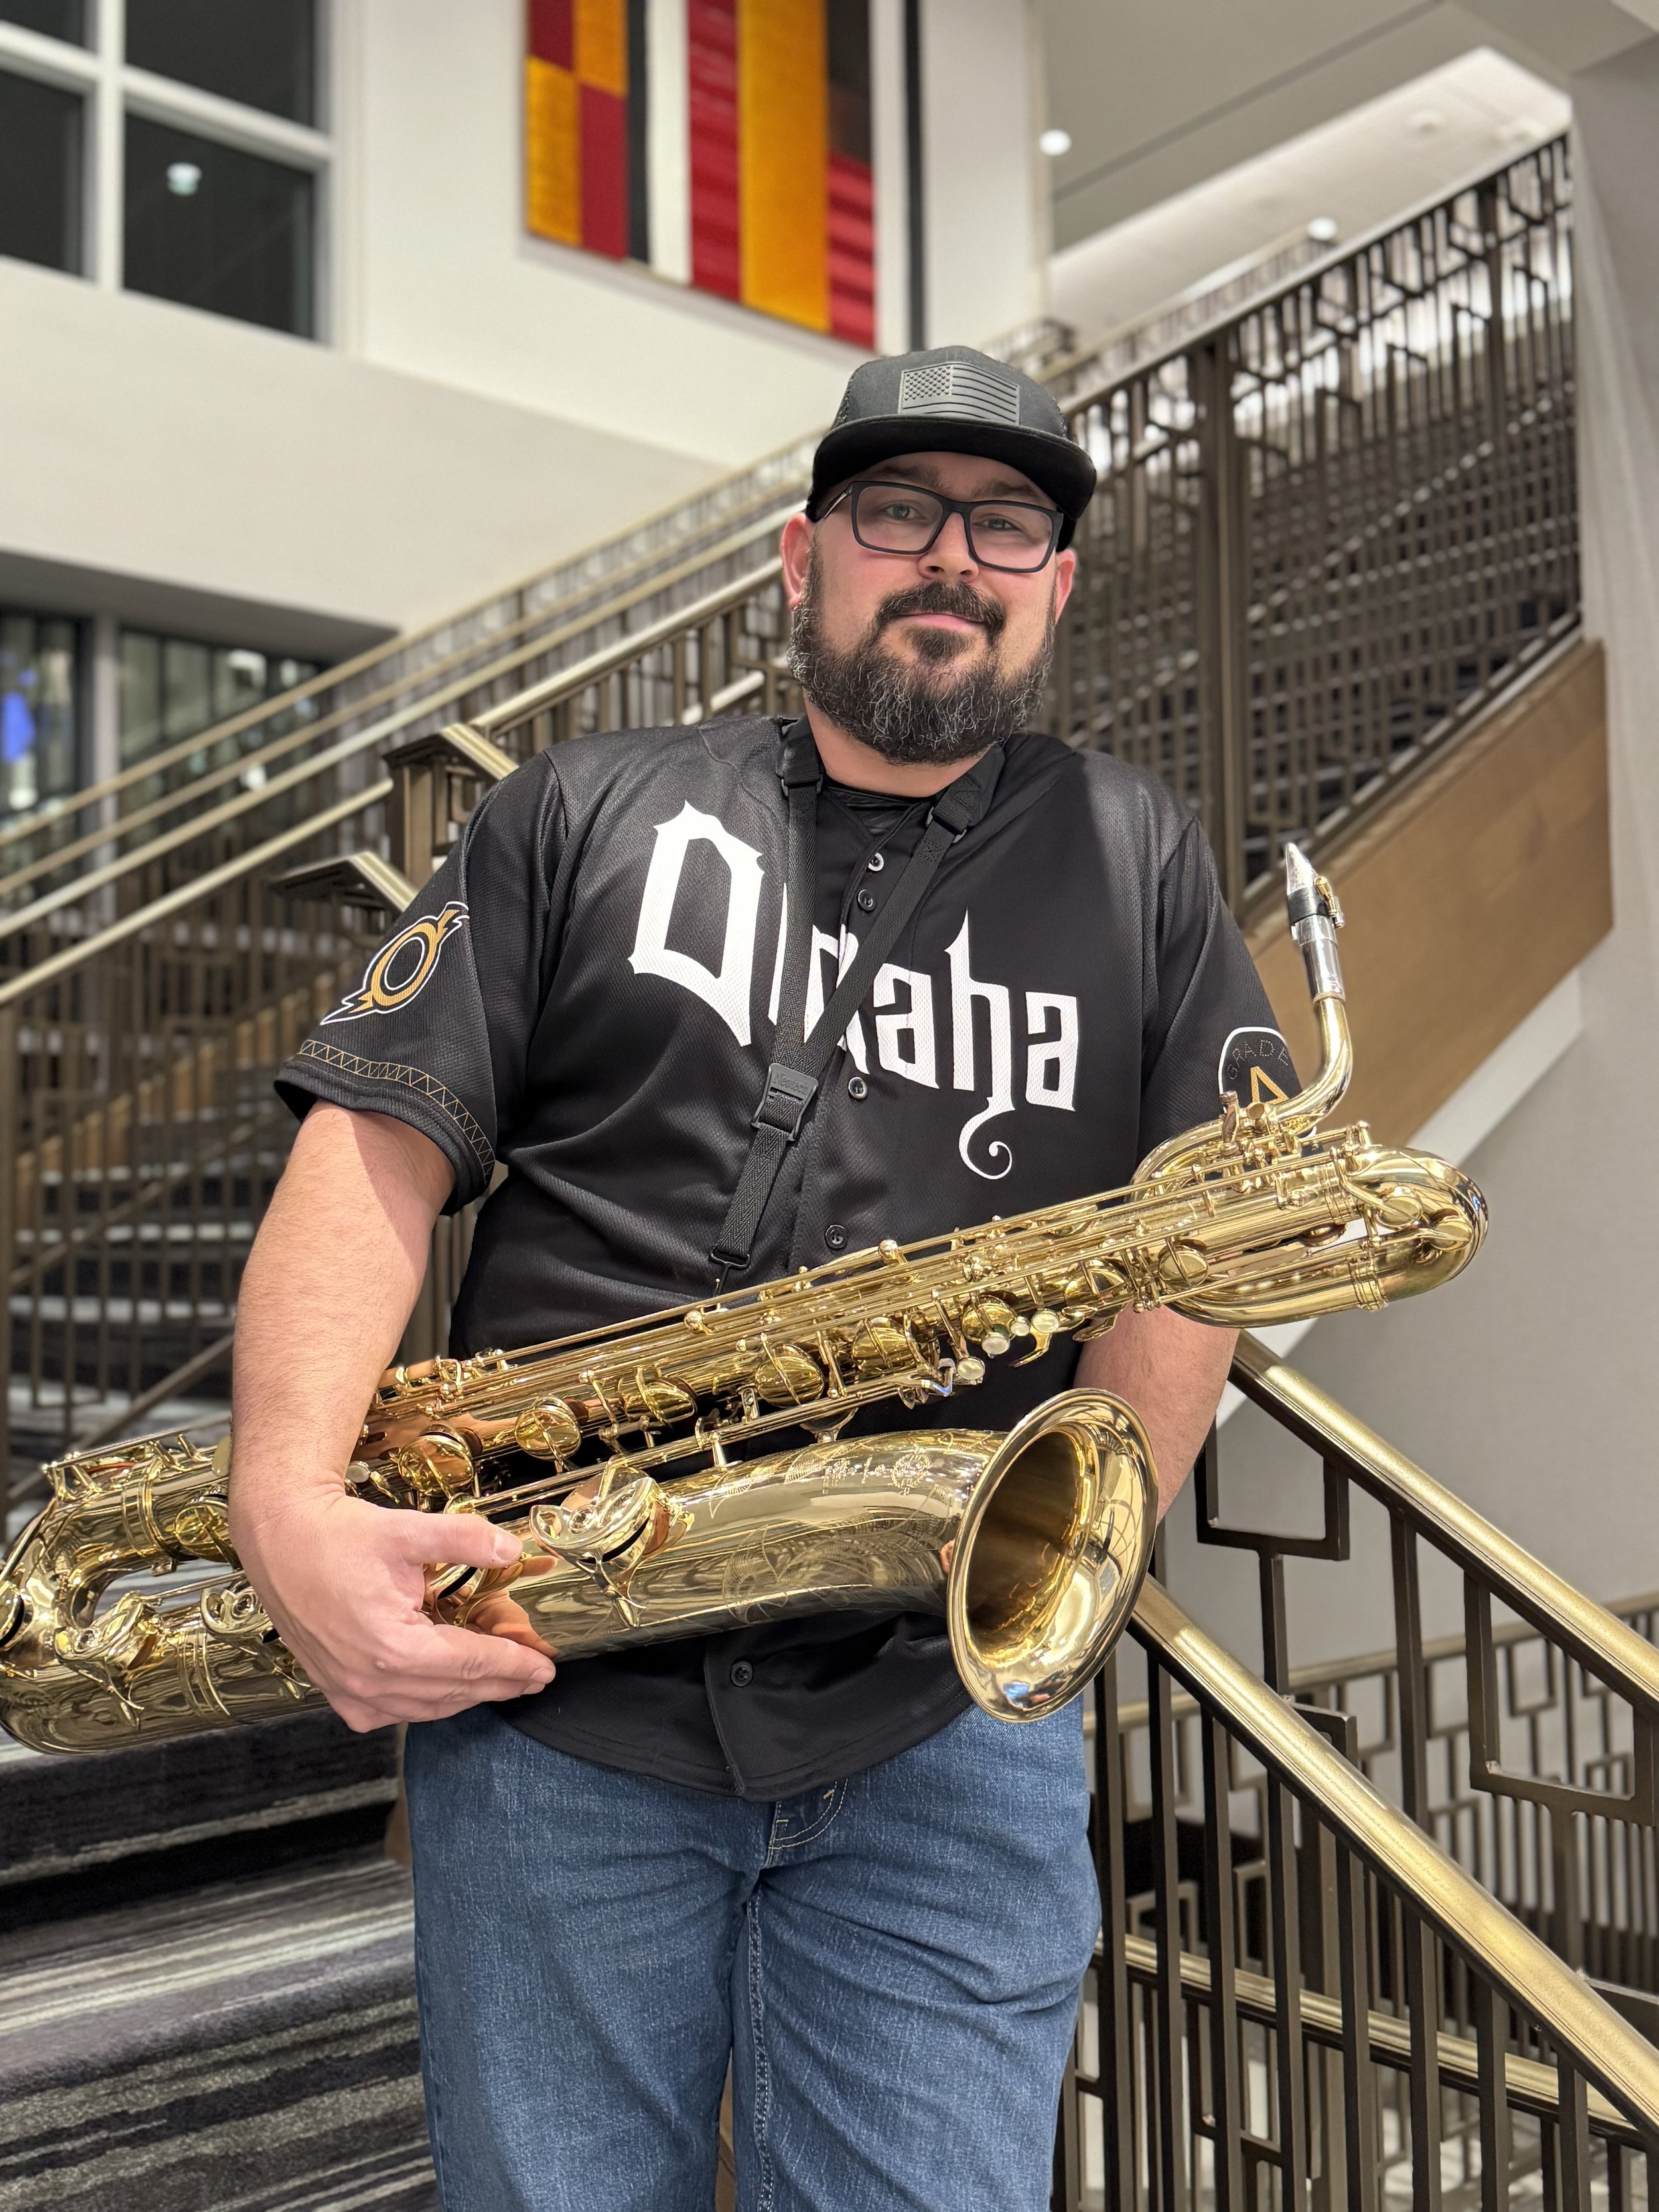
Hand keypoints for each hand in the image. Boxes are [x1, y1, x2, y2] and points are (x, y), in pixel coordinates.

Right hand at [230, 1488, 556, 1730]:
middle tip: (534, 1677)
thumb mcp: (407, 1529)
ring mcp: (349, 1692)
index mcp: (391, 1648)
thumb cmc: (336, 1535)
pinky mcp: (337, 1691)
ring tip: (501, 1681)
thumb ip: (464, 1539)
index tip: (544, 1667)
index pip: (469, 1665)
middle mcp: (369, 1681)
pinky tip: (447, 1688)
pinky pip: (394, 1710)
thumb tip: (511, 1550)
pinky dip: (427, 1702)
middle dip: (500, 1684)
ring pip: (425, 1707)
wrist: (279, 1541)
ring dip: (466, 1695)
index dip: (512, 1666)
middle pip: (453, 1692)